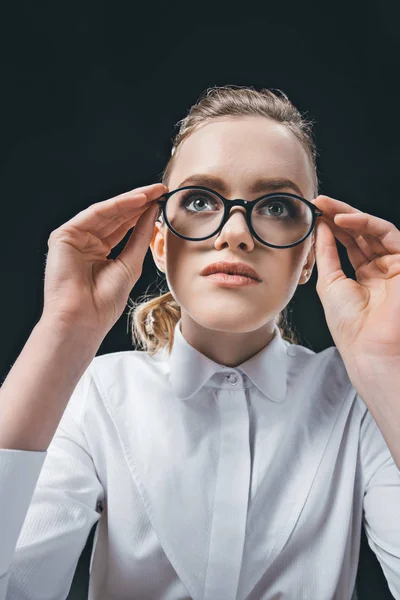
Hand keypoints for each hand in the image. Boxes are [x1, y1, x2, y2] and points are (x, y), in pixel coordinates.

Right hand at [42, 182, 167, 337]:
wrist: (84, 319)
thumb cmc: (105, 301)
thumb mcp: (130, 263)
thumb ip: (140, 236)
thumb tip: (153, 212)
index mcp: (99, 253)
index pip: (123, 227)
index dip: (143, 214)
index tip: (163, 202)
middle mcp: (85, 242)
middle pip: (116, 216)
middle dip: (139, 202)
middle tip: (161, 189)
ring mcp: (74, 238)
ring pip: (106, 212)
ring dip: (131, 200)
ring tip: (153, 191)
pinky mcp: (64, 236)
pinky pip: (95, 214)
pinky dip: (117, 205)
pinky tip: (138, 200)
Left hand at [311, 194, 399, 361]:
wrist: (370, 346)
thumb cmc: (350, 324)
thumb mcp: (331, 283)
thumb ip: (327, 253)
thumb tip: (320, 227)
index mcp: (366, 278)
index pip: (351, 245)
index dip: (332, 229)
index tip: (313, 214)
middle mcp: (383, 270)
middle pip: (362, 235)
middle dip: (339, 216)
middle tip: (319, 201)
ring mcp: (395, 266)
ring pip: (374, 230)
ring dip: (349, 215)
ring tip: (326, 206)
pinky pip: (387, 233)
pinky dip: (366, 223)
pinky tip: (342, 219)